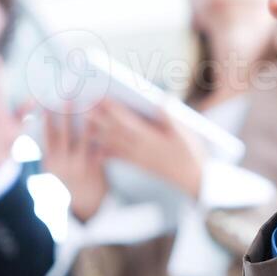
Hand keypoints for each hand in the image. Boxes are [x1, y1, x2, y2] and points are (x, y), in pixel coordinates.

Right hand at [42, 110, 107, 221]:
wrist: (86, 201)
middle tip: (67, 99)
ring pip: (83, 139)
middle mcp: (63, 164)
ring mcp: (79, 166)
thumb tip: (48, 123)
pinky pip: (98, 148)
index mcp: (50, 162)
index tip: (46, 105)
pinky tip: (106, 122)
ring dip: (86, 121)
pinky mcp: (95, 167)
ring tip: (90, 106)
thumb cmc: (69, 177)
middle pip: (63, 135)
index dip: (46, 121)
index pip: (46, 137)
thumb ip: (53, 148)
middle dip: (64, 116)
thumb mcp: (55, 166)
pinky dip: (102, 135)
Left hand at [86, 99, 203, 198]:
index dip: (112, 108)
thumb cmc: (190, 153)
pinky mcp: (138, 164)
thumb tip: (163, 97)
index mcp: (149, 137)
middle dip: (99, 117)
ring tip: (85, 123)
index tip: (100, 96)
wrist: (192, 179)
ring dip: (98, 133)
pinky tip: (96, 149)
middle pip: (114, 130)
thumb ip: (170, 117)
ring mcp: (137, 157)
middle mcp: (139, 147)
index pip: (126, 119)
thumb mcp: (185, 133)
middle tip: (84, 105)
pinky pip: (118, 158)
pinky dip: (105, 152)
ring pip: (113, 143)